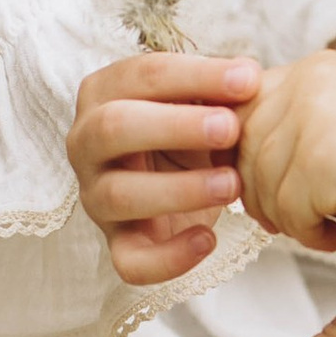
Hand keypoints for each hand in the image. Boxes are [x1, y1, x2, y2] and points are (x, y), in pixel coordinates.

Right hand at [68, 51, 258, 287]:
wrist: (182, 184)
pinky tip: (208, 239)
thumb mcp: (203, 102)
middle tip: (230, 128)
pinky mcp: (116, 243)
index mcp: (104, 93)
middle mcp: (87, 143)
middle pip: (113, 127)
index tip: (248, 79)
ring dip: (179, 189)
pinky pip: (130, 261)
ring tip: (231, 184)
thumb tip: (247, 77)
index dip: (196, 76)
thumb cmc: (191, 132)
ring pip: (119, 194)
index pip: (143, 76)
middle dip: (176, 126)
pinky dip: (169, 257)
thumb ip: (218, 89)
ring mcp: (95, 196)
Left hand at [237, 49, 335, 255]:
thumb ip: (304, 117)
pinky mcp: (315, 162)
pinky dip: (306, 234)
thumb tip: (240, 151)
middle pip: (246, 145)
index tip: (267, 185)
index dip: (247, 152)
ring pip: (260, 181)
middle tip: (285, 219)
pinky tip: (334, 238)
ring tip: (318, 229)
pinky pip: (286, 210)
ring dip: (284, 217)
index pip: (250, 106)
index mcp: (318, 66)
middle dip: (258, 189)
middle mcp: (310, 83)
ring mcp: (311, 120)